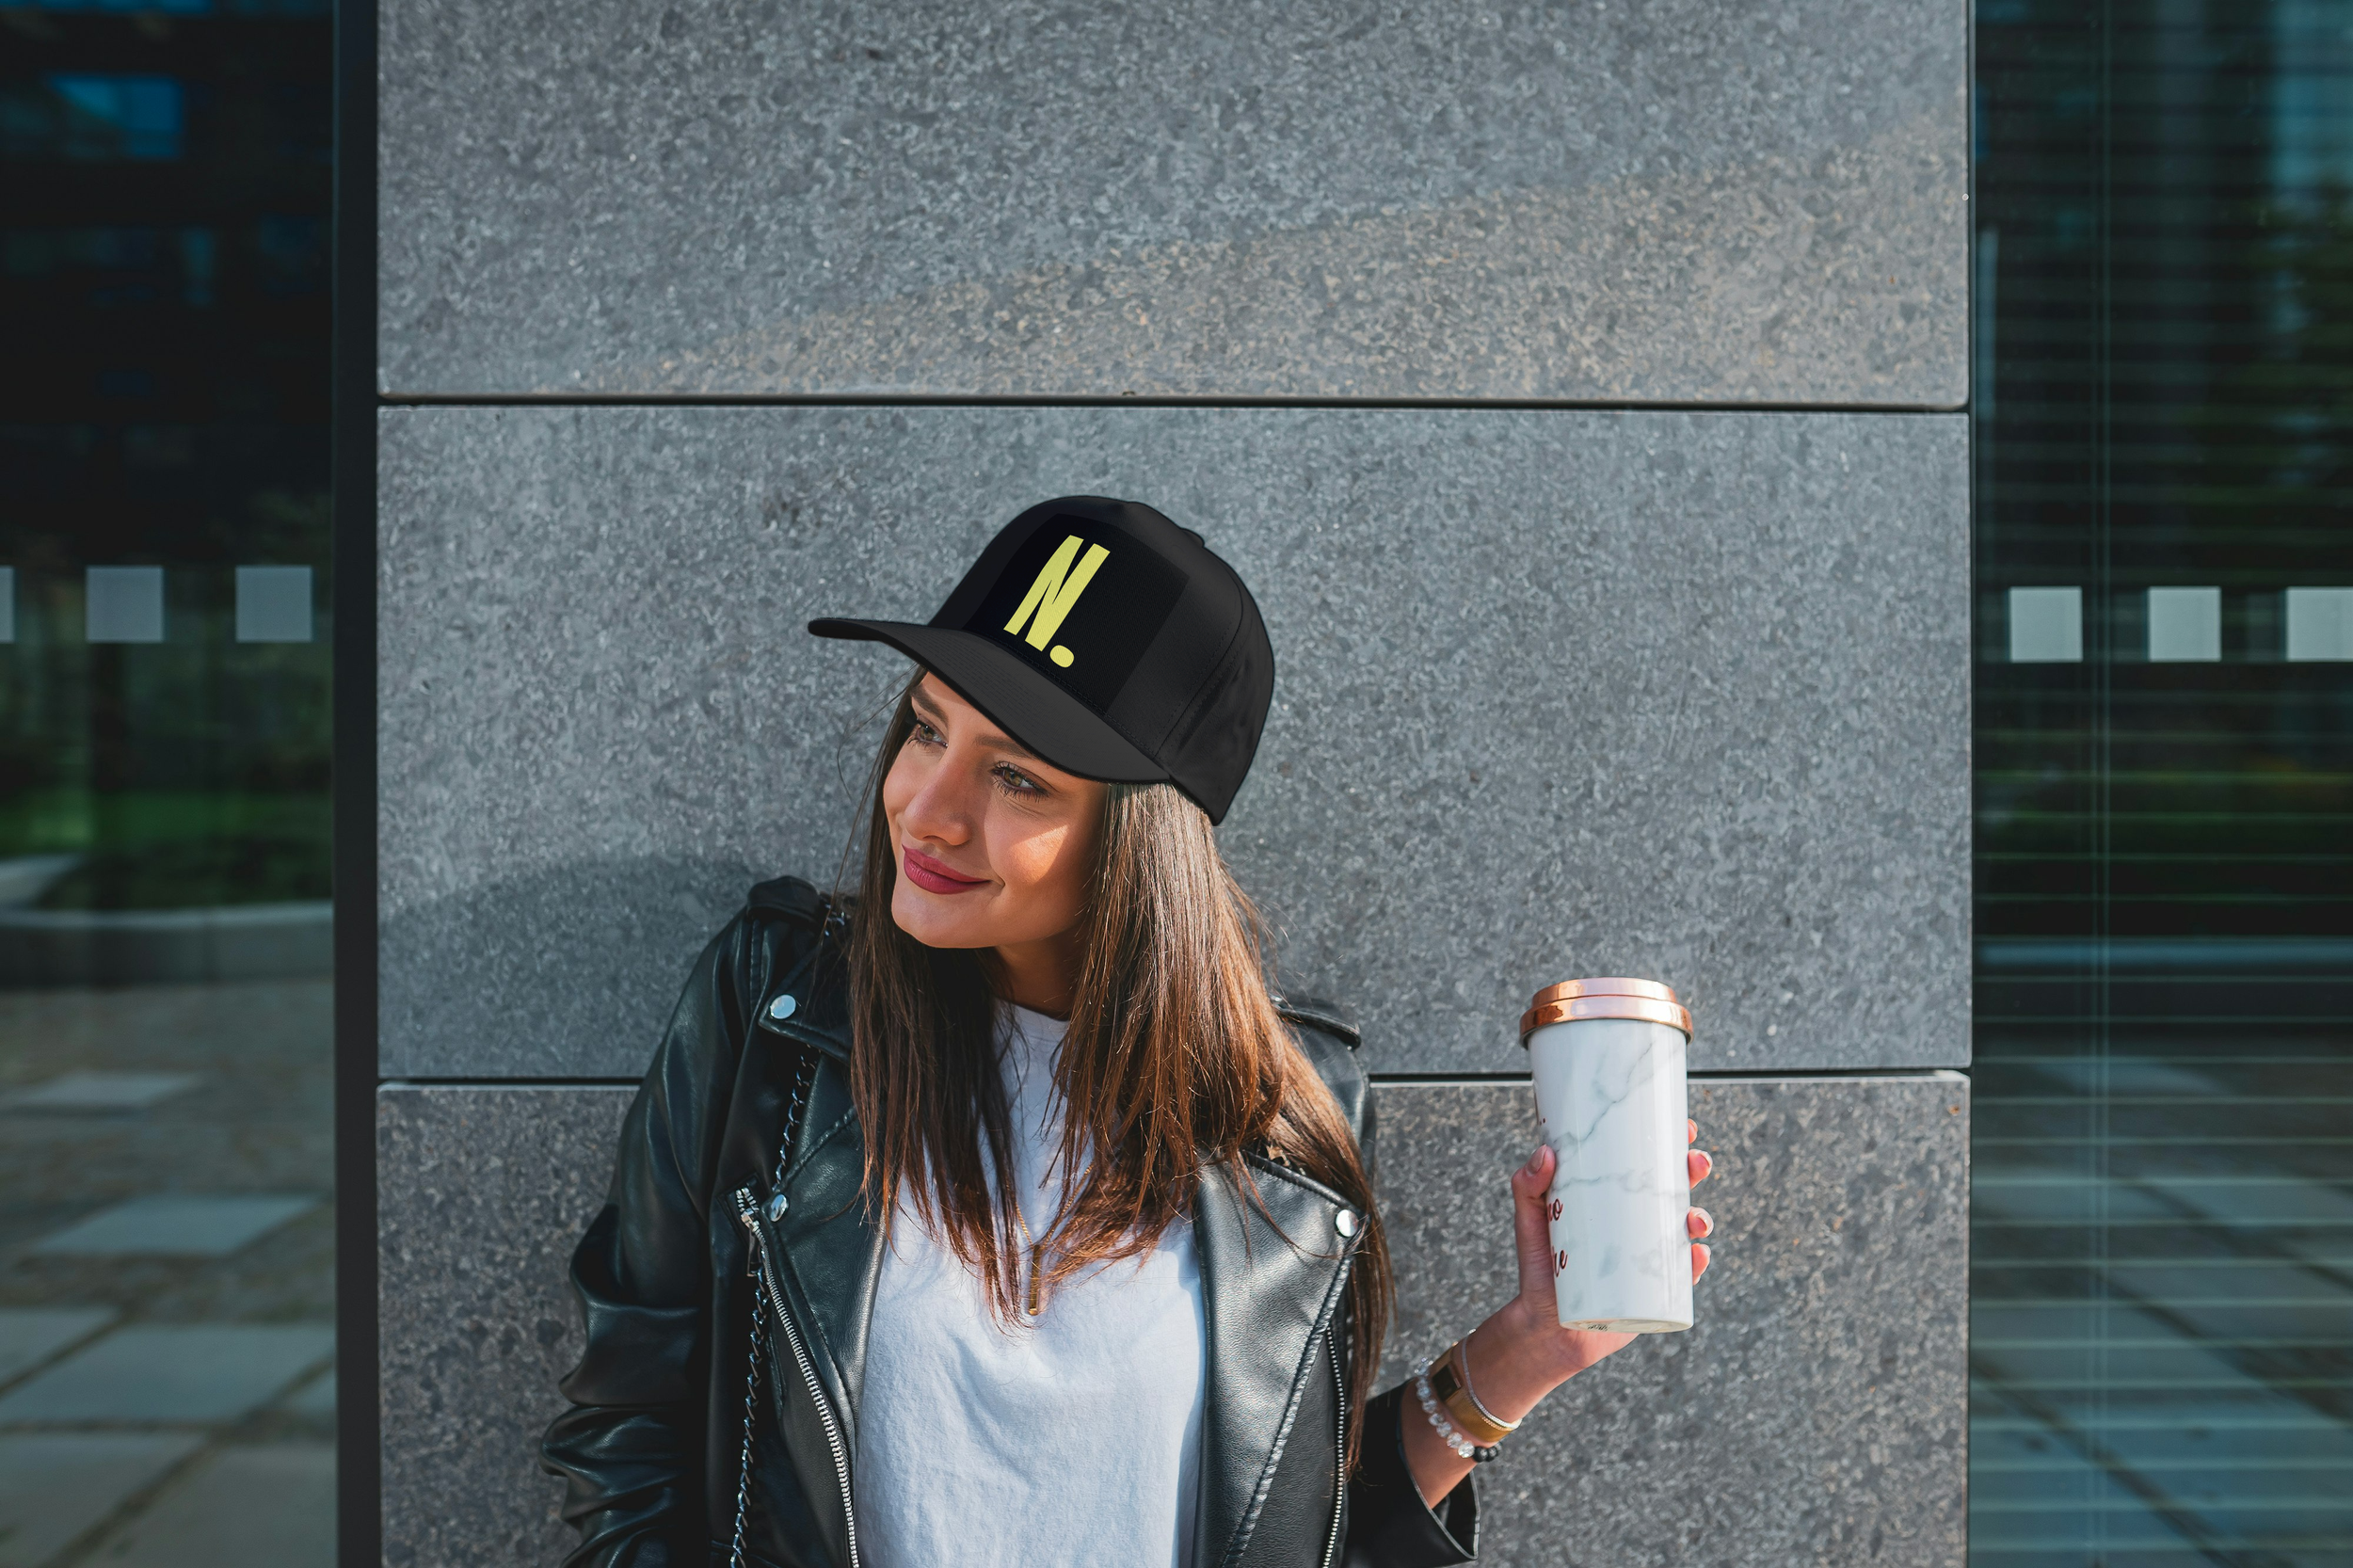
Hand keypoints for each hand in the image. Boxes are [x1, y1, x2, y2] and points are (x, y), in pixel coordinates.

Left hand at [1401, 1120, 1713, 1503]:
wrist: (1546, 1327)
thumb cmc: (1540, 1268)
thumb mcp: (1529, 1221)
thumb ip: (1527, 1186)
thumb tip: (1545, 1152)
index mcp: (1615, 1200)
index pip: (1648, 1165)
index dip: (1669, 1143)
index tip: (1682, 1127)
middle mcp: (1639, 1224)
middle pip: (1676, 1190)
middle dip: (1694, 1171)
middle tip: (1696, 1162)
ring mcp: (1650, 1256)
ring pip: (1688, 1230)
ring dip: (1701, 1217)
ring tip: (1693, 1218)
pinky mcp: (1656, 1291)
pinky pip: (1685, 1275)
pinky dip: (1696, 1264)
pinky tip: (1696, 1254)